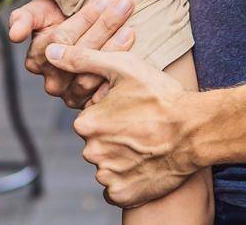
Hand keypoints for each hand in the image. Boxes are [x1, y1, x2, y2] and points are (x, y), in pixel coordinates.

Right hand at [8, 0, 134, 107]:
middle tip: (125, 5)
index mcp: (36, 59)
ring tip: (131, 26)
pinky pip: (104, 91)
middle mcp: (51, 81)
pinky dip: (118, 73)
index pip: (62, 37)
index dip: (85, 18)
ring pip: (93, 73)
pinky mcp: (90, 105)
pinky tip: (133, 55)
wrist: (76, 35)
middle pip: (80, 54)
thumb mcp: (36, 11)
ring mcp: (71, 96)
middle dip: (104, 26)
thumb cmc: (55, 18)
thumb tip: (14, 35)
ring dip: (115, 48)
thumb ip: (22, 19)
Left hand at [47, 45, 197, 207]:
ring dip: (121, 158)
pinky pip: (116, 188)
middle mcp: (92, 152)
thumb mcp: (122, 67)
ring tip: (146, 144)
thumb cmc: (161, 96)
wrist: (196, 131)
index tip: (131, 109)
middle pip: (97, 143)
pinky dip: (127, 179)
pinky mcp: (124, 195)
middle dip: (114, 136)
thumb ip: (82, 59)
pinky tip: (144, 164)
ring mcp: (107, 176)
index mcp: (86, 123)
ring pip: (107, 165)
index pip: (90, 119)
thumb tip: (49, 51)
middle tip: (140, 126)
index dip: (110, 113)